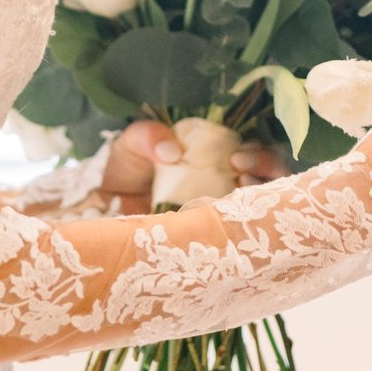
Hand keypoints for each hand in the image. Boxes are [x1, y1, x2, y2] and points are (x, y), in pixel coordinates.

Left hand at [100, 122, 285, 213]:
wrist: (101, 207)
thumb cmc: (121, 170)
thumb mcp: (131, 144)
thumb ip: (148, 137)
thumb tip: (173, 151)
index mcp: (215, 152)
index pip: (255, 148)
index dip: (259, 152)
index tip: (236, 159)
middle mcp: (226, 178)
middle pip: (269, 174)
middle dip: (266, 169)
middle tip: (241, 170)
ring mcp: (223, 206)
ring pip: (264, 202)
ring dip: (263, 195)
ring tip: (239, 190)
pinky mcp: (214, 233)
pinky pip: (241, 230)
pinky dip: (245, 224)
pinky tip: (228, 220)